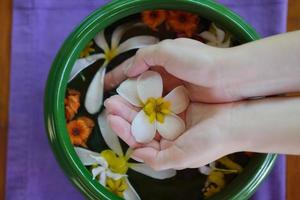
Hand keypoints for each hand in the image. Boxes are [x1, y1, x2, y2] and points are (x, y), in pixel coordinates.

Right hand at [104, 38, 238, 102]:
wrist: (229, 77)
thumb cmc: (199, 61)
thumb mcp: (168, 50)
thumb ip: (145, 57)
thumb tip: (129, 69)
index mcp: (160, 61)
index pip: (133, 68)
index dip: (118, 76)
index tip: (105, 86)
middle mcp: (165, 76)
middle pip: (139, 87)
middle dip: (124, 96)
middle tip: (111, 106)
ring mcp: (173, 91)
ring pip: (148, 100)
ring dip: (134, 107)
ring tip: (121, 115)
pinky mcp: (181, 105)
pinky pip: (160, 111)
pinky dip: (150, 115)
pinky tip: (141, 121)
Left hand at [104, 94, 236, 169]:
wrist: (236, 122)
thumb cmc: (211, 141)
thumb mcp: (182, 157)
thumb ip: (157, 159)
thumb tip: (135, 154)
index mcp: (167, 148)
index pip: (139, 140)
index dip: (124, 130)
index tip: (112, 119)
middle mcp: (168, 133)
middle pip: (140, 124)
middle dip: (125, 114)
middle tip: (111, 103)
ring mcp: (173, 117)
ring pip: (147, 110)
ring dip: (133, 103)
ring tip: (118, 95)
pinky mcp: (179, 103)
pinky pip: (159, 98)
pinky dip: (148, 95)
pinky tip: (138, 88)